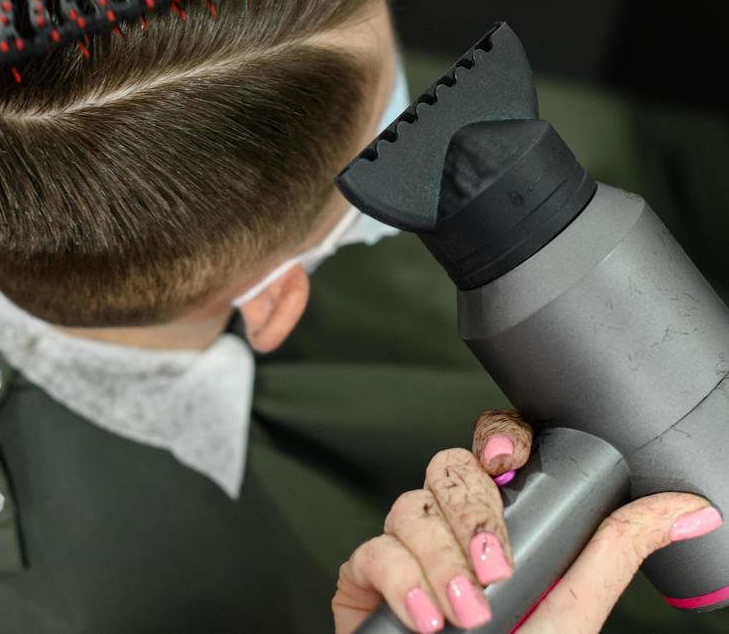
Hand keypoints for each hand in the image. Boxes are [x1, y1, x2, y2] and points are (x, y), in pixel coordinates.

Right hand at [333, 410, 722, 632]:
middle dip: (471, 513)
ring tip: (464, 613)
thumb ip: (617, 551)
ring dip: (440, 558)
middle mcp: (454, 530)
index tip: (507, 458)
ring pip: (409, 505)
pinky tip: (425, 618)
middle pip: (447, 468)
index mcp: (503, 524)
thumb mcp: (575, 612)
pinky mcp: (366, 576)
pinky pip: (372, 549)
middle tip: (496, 571)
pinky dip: (399, 580)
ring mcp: (407, 550)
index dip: (494, 437)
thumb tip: (687, 509)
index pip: (492, 450)